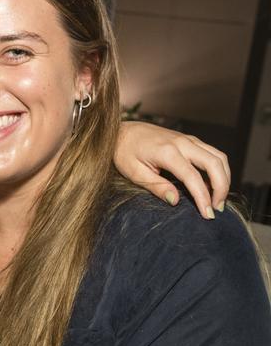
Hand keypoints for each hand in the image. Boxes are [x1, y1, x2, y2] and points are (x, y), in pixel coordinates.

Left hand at [115, 121, 229, 216]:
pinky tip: (212, 185)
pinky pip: (212, 153)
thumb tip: (176, 201)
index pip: (193, 177)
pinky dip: (218, 169)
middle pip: (215, 163)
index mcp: (167, 152)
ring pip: (218, 156)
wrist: (122, 131)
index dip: (203, 197)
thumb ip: (156, 186)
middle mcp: (182, 143)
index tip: (207, 214)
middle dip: (221, 188)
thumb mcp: (134, 173)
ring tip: (218, 200)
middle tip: (217, 208)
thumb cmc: (124, 152)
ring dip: (224, 178)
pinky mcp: (190, 140)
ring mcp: (188, 139)